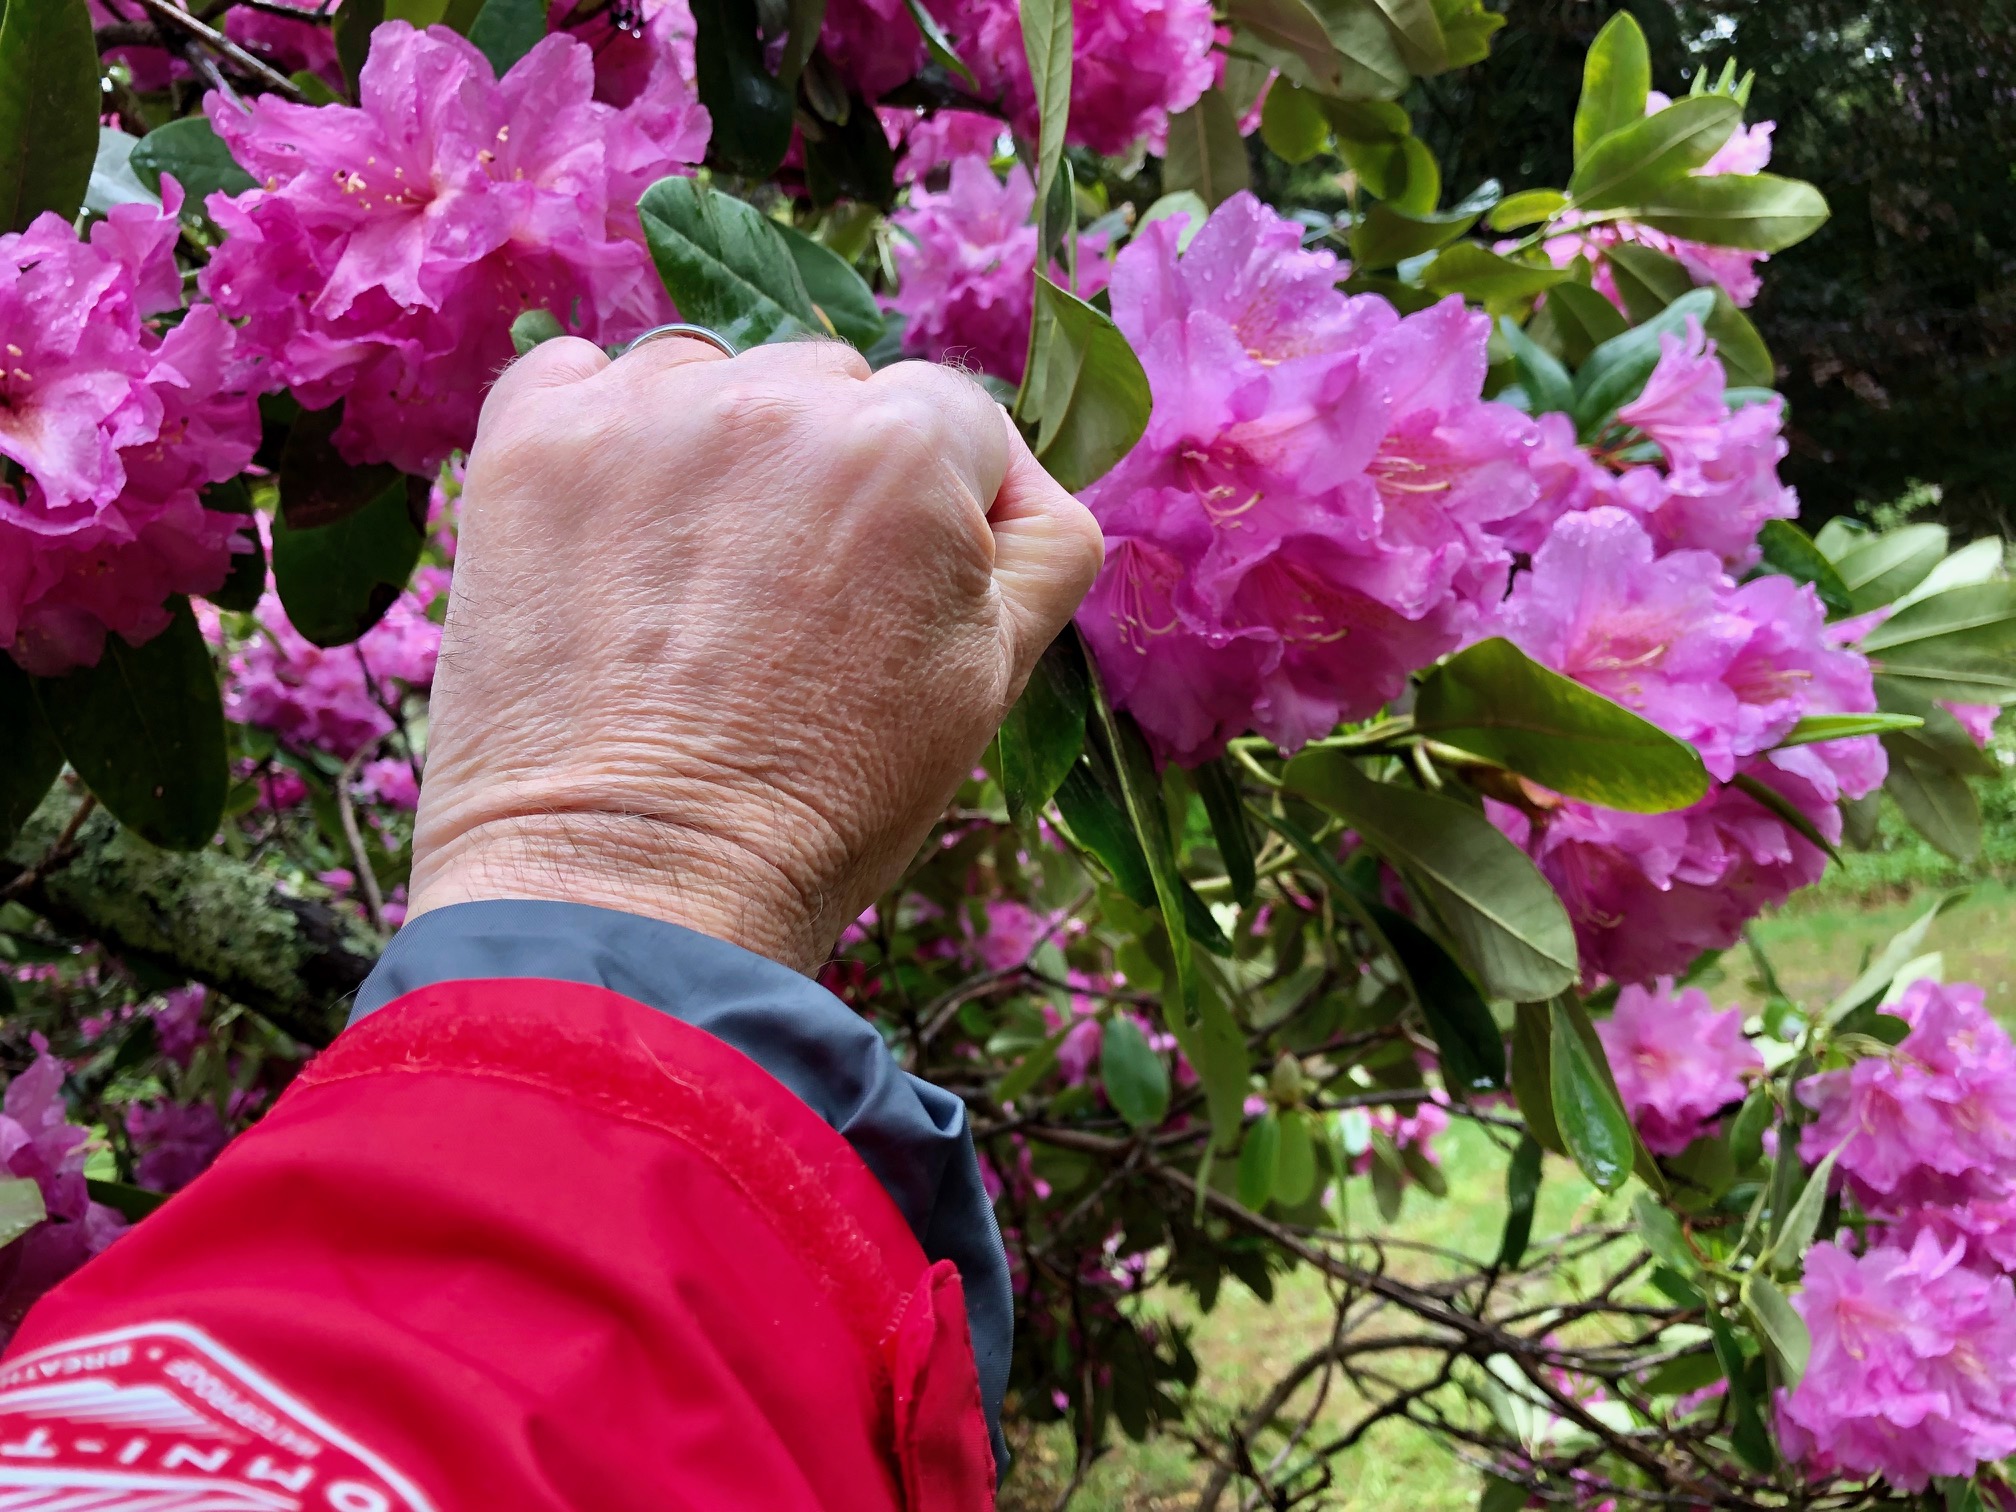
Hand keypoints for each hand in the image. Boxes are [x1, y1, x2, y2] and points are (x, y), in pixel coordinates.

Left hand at [406, 335, 1103, 972]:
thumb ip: (1043, 545)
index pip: (955, 417)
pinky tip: (612, 533)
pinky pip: (578, 377)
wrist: (635, 887)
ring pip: (711, 377)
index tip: (893, 590)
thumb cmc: (830, 801)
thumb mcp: (994, 680)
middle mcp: (777, 398)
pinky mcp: (530, 443)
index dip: (939, 507)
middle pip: (831, 387)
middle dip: (829, 470)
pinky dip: (600, 434)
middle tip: (793, 598)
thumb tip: (1014, 474)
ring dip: (717, 447)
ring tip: (695, 575)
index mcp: (909, 446)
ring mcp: (640, 413)